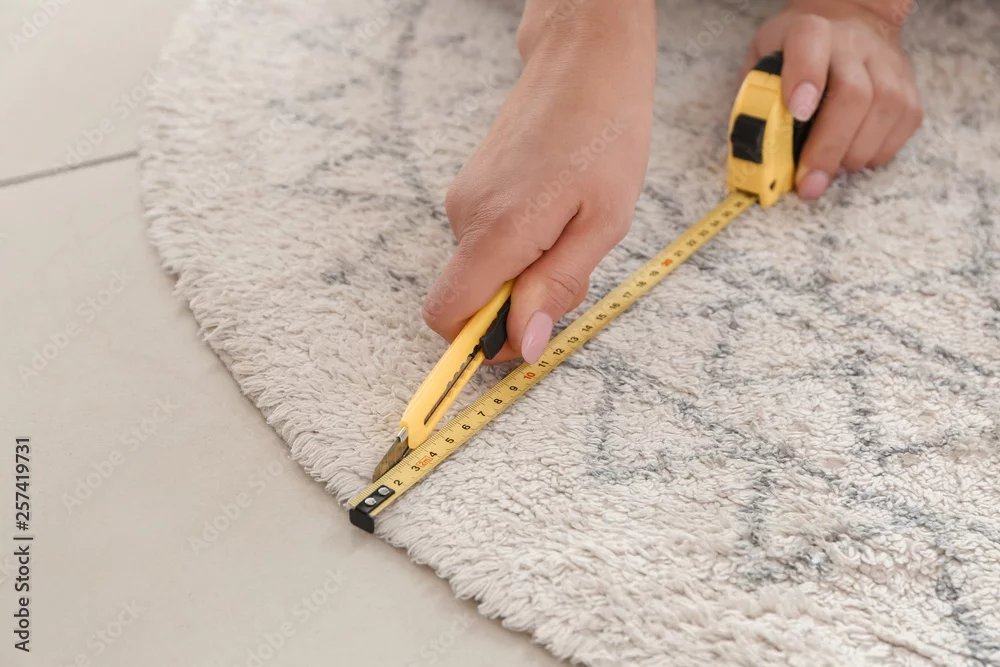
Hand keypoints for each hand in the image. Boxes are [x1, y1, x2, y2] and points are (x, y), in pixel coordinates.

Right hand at [423, 0, 656, 362]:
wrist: (584, 59)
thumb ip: (558, 286)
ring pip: (484, 271)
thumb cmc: (605, 133)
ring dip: (527, 272)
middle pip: (472, 298)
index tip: (527, 337)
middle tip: (575, 264)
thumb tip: (524, 345)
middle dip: (520, 304)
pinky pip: (488, 243)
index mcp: (497, 230)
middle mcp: (466, 216)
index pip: (447, 314)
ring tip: (572, 228)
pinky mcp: (472, 188)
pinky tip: (558, 212)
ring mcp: (464, 199)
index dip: (481, 342)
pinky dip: (521, 247)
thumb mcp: (602, 223)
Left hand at [746, 0, 922, 199]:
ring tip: (829, 174)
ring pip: (885, 109)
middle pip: (853, 92)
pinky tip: (853, 160)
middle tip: (809, 181)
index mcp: (809, 31)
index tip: (797, 112)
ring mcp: (887, 63)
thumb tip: (753, 147)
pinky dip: (879, 151)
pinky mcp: (908, 85)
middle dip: (829, 145)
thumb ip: (756, 95)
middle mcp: (854, 44)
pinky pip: (904, 122)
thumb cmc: (794, 52)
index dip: (805, 77)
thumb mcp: (763, 59)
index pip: (810, 43)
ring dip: (854, 154)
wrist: (847, 23)